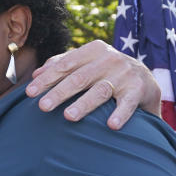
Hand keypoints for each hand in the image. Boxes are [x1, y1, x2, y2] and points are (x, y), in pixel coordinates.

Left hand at [26, 39, 160, 129]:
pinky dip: (120, 114)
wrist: (145, 80)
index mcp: (93, 50)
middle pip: (79, 78)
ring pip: (100, 91)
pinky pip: (128, 104)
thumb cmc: (106, 72)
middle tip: (43, 107)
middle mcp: (109, 59)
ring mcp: (125, 74)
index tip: (30, 93)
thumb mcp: (86, 64)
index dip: (46, 79)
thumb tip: (36, 74)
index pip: (65, 65)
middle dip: (59, 93)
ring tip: (69, 117)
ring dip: (84, 104)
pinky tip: (111, 125)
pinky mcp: (139, 90)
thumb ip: (62, 65)